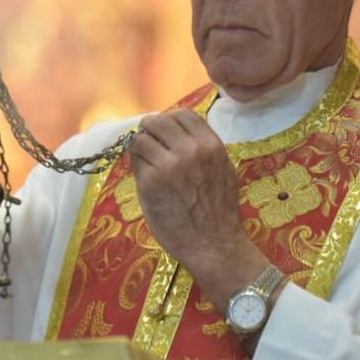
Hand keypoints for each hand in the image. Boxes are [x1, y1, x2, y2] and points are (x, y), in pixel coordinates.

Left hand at [130, 110, 269, 313]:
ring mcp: (168, 165)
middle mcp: (190, 150)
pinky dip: (137, 165)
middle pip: (158, 121)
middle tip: (147, 140)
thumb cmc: (220, 212)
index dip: (170, 120)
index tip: (165, 131)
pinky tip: (145, 177)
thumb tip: (179, 136)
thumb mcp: (223, 171)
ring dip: (140, 147)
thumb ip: (204, 150)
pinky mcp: (150, 182)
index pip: (184, 114)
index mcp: (211, 145)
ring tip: (145, 160)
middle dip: (150, 128)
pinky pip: (135, 162)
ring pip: (141, 139)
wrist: (214, 245)